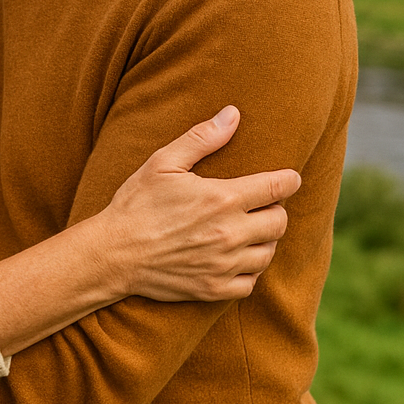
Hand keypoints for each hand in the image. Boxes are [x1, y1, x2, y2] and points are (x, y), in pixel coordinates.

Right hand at [98, 106, 299, 301]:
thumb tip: (233, 114)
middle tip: (260, 204)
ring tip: (249, 229)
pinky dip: (250, 270)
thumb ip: (201, 138)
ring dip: (264, 239)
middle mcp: (229, 233)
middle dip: (275, 209)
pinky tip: (237, 258)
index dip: (289, 180)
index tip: (290, 178)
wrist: (113, 253)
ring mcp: (223, 264)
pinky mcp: (214, 288)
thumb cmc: (136, 203)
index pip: (277, 188)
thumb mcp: (162, 162)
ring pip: (269, 252)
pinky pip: (251, 282)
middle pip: (279, 222)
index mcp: (221, 198)